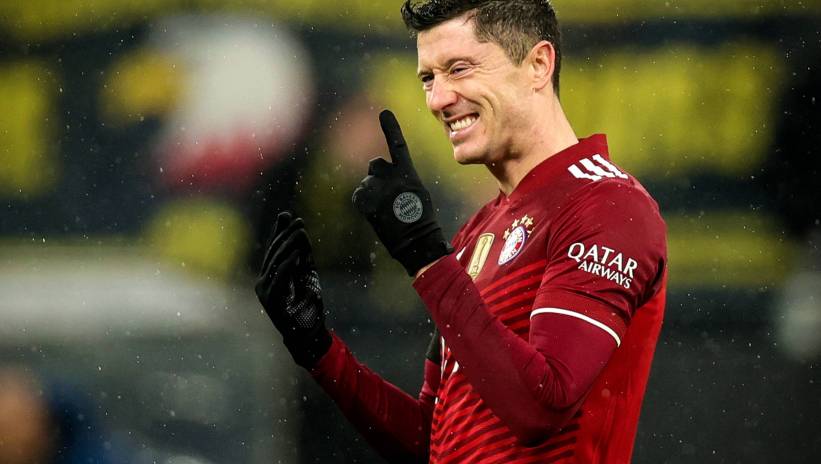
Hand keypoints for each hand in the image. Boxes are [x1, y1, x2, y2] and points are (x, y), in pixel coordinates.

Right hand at [255, 211, 330, 368]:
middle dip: (286, 236)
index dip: (280, 232)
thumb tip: (298, 230)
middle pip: (273, 253)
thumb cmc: (307, 306)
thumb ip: (302, 254)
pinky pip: (279, 277)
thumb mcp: (306, 275)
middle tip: (298, 222)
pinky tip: (297, 253)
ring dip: (289, 245)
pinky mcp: (271, 300)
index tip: (290, 216)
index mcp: (268, 276)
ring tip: (300, 232)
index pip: (273, 249)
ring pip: (276, 262)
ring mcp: (264, 292)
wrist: (307, 335)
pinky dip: (288, 263)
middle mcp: (262, 283)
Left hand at [352, 110, 452, 275]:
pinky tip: (376, 213)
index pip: (398, 145)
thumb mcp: (418, 194)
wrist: (416, 241)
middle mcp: (391, 177)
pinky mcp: (366, 202)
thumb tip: (391, 178)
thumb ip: (403, 180)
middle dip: (377, 176)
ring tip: (385, 209)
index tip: (384, 113)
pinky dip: (364, 202)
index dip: (391, 128)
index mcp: (408, 174)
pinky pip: (359, 195)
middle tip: (387, 195)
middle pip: (375, 165)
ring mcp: (377, 189)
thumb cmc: (421, 220)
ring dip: (372, 192)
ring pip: (367, 182)